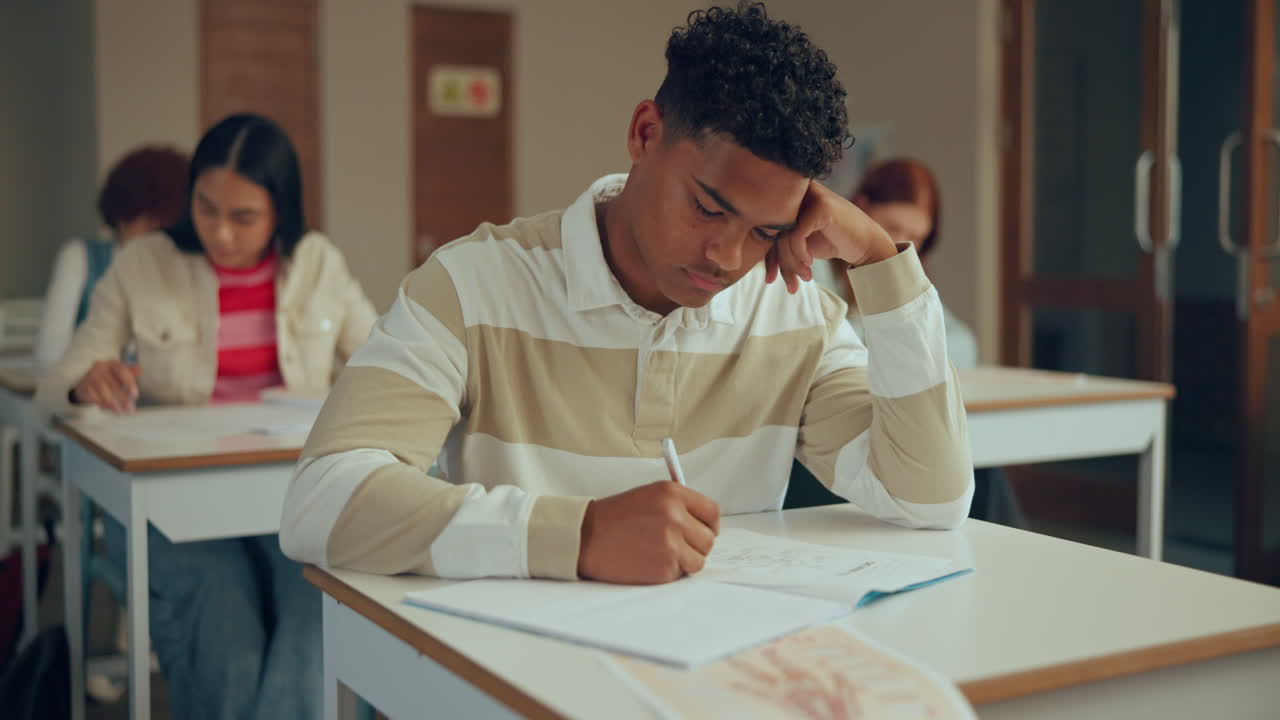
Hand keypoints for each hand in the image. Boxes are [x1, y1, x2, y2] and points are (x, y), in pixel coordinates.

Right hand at [73, 360, 141, 412]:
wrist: (86, 382)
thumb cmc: (107, 378)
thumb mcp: (120, 374)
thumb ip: (130, 373)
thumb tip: (140, 369)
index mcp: (112, 363)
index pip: (122, 371)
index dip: (129, 383)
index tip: (135, 395)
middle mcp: (101, 367)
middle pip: (113, 384)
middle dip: (123, 398)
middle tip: (130, 408)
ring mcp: (91, 376)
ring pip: (103, 391)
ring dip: (113, 403)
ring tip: (120, 411)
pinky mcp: (84, 386)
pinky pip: (95, 397)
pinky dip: (103, 404)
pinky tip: (110, 409)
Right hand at [577, 480, 719, 583]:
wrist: (584, 537)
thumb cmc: (614, 518)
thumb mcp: (648, 496)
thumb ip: (678, 506)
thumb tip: (705, 524)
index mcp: (672, 493)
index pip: (712, 511)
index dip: (708, 525)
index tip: (702, 531)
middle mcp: (675, 515)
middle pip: (708, 538)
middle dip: (695, 545)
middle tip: (674, 546)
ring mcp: (672, 542)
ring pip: (699, 559)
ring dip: (684, 561)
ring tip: (659, 554)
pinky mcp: (665, 566)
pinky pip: (682, 573)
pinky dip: (669, 572)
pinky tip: (649, 562)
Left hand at [765, 180, 898, 292]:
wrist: (866, 243)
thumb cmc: (832, 241)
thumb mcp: (800, 242)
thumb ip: (778, 242)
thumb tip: (750, 255)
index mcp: (789, 200)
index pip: (767, 229)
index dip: (767, 257)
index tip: (769, 280)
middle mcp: (797, 194)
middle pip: (774, 233)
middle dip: (779, 264)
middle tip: (789, 286)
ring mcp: (810, 197)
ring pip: (784, 236)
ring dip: (792, 264)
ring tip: (804, 279)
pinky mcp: (821, 207)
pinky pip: (796, 235)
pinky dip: (800, 255)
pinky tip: (810, 265)